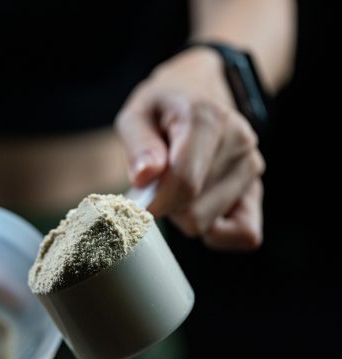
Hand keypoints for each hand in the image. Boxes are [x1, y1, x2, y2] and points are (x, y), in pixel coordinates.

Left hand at [115, 48, 265, 250]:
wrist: (199, 91)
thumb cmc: (163, 107)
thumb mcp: (137, 114)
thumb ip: (139, 146)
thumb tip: (146, 178)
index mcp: (208, 119)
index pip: (184, 184)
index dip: (154, 203)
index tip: (135, 204)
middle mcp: (239, 143)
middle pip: (194, 212)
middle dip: (167, 206)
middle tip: (158, 182)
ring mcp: (252, 167)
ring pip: (208, 224)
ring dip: (184, 213)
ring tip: (179, 183)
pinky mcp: (257, 189)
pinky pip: (245, 234)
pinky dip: (217, 232)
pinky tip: (198, 208)